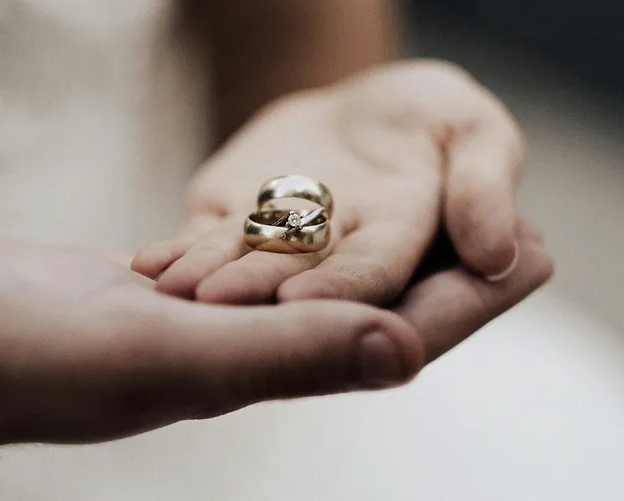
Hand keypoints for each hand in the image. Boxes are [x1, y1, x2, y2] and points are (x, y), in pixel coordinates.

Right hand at [0, 228, 548, 467]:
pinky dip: (306, 240)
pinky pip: (260, 267)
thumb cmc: (20, 356)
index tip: (536, 254)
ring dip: (380, 251)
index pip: (387, 336)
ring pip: (319, 286)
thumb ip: (278, 356)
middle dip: (443, 272)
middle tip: (509, 225)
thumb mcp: (156, 352)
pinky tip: (325, 221)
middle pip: (368, 308)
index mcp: (249, 373)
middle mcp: (238, 355)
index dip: (469, 301)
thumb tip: (401, 354)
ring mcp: (201, 325)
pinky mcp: (166, 295)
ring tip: (432, 212)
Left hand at [133, 60, 525, 304]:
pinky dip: (180, 255)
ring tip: (170, 286)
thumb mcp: (473, 133)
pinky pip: (206, 243)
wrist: (360, 107)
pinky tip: (149, 263)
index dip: (342, 288)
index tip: (303, 300)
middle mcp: (332, 257)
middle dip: (257, 293)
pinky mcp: (234, 225)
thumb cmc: (428, 119)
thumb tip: (500, 254)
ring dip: (207, 279)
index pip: (372, 274)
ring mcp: (277, 245)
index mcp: (397, 243)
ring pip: (242, 266)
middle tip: (215, 304)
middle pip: (296, 280)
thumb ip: (485, 184)